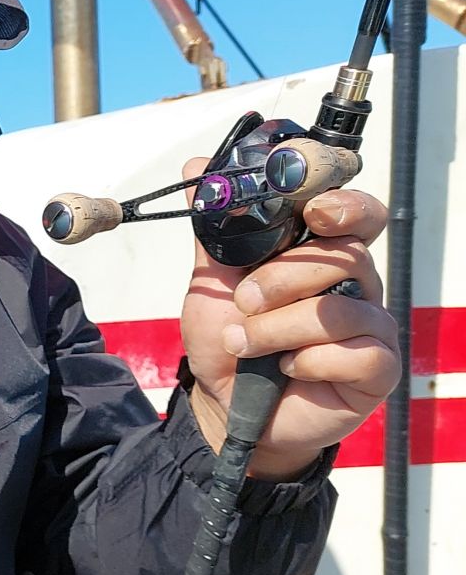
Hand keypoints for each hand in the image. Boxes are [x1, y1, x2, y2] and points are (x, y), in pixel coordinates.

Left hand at [179, 158, 398, 478]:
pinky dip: (306, 361)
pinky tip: (287, 370)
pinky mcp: (376, 368)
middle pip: (345, 253)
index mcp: (320, 253)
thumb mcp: (210, 281)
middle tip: (246, 299)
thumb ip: (212, 228)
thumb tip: (198, 169)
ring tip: (243, 343)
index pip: (353, 212)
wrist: (225, 406)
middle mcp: (354, 283)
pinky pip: (353, 352)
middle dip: (283, 276)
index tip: (314, 211)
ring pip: (340, 307)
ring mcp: (370, 325)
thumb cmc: (229, 340)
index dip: (342, 203)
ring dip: (278, 327)